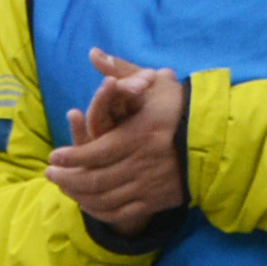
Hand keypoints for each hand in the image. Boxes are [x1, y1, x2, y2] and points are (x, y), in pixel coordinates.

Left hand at [46, 49, 191, 233]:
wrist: (216, 141)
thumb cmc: (180, 108)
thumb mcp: (153, 83)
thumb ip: (121, 70)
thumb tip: (93, 53)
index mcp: (140, 136)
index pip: (97, 152)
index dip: (71, 157)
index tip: (53, 156)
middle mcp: (143, 164)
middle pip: (96, 179)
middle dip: (68, 178)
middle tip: (50, 172)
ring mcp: (150, 186)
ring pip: (106, 198)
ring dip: (79, 195)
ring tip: (62, 186)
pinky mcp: (156, 201)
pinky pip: (121, 212)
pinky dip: (99, 210)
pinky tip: (87, 202)